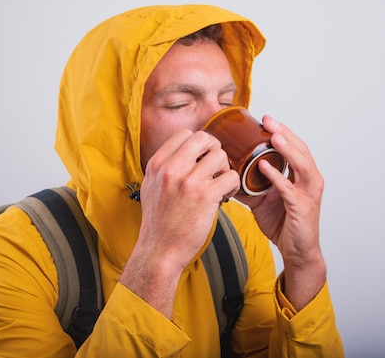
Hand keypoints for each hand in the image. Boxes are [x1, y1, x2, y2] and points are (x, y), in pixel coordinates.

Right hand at [139, 129, 239, 270]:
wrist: (159, 250)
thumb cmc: (157, 222)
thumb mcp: (150, 187)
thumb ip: (164, 167)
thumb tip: (182, 152)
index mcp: (157, 164)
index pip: (184, 135)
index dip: (199, 144)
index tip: (202, 157)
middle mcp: (171, 169)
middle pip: (204, 139)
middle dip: (214, 150)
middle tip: (216, 166)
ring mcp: (188, 182)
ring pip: (220, 156)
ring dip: (225, 169)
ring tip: (221, 183)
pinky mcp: (205, 197)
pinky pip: (231, 177)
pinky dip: (233, 185)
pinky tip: (227, 195)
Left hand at [235, 116, 325, 308]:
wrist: (297, 251)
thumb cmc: (283, 223)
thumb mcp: (262, 199)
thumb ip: (248, 184)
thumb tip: (224, 173)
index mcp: (301, 175)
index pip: (294, 147)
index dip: (281, 131)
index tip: (265, 119)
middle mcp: (309, 180)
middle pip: (300, 149)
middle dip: (284, 132)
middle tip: (267, 120)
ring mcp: (309, 193)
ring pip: (302, 164)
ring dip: (286, 149)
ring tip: (272, 136)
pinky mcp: (303, 207)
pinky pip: (289, 189)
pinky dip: (277, 176)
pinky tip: (264, 166)